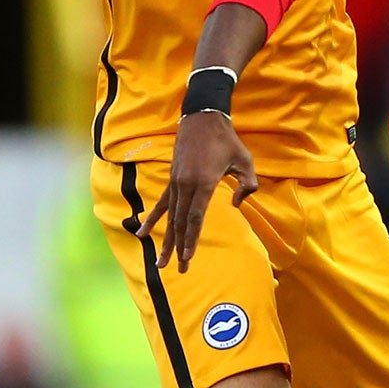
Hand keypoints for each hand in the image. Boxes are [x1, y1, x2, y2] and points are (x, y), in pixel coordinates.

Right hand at [137, 111, 258, 271]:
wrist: (203, 118)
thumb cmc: (228, 140)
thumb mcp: (245, 160)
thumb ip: (248, 185)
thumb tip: (236, 204)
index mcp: (203, 182)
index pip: (195, 217)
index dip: (191, 239)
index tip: (188, 257)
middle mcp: (185, 185)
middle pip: (180, 223)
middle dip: (179, 248)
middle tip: (178, 269)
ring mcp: (176, 182)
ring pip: (169, 217)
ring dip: (165, 240)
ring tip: (160, 262)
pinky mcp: (172, 179)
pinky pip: (161, 203)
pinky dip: (152, 220)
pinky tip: (140, 233)